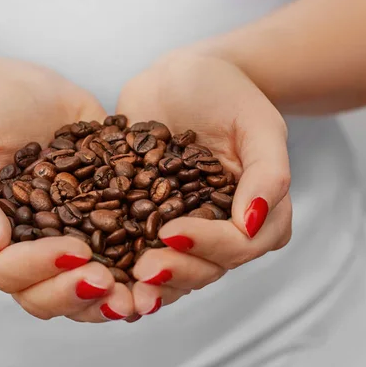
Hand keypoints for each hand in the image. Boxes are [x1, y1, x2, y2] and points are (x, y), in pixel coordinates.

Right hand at [0, 65, 134, 321]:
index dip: (37, 269)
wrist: (29, 95)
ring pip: (79, 294)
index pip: (5, 272)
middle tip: (107, 281)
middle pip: (42, 297)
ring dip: (107, 302)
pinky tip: (159, 272)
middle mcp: (23, 254)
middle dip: (75, 295)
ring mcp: (61, 246)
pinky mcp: (96, 232)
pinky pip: (114, 264)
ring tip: (138, 297)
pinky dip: (134, 276)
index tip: (74, 251)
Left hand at [116, 50, 291, 316]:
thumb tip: (253, 222)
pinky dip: (120, 265)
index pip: (240, 244)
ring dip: (149, 284)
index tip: (173, 233)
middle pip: (206, 268)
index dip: (210, 246)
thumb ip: (268, 172)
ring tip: (122, 289)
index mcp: (252, 211)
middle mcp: (217, 227)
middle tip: (144, 270)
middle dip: (176, 273)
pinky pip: (135, 249)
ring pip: (172, 269)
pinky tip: (97, 270)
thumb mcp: (257, 124)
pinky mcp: (144, 219)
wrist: (181, 77)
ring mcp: (180, 226)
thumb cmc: (226, 93)